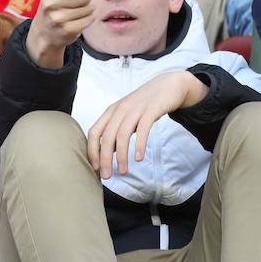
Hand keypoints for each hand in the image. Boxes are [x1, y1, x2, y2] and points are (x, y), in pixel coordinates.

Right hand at [24, 0, 94, 68]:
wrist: (44, 32)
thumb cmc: (54, 6)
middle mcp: (51, 3)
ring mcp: (59, 18)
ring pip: (89, 7)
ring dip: (88, 8)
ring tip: (78, 10)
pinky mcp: (68, 30)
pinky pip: (90, 19)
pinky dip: (89, 18)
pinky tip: (79, 19)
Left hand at [86, 70, 206, 178]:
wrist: (168, 85)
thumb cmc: (145, 104)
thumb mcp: (127, 116)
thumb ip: (117, 132)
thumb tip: (109, 153)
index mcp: (111, 111)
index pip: (94, 132)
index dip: (92, 151)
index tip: (95, 168)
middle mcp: (120, 109)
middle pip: (107, 136)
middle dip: (105, 158)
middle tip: (107, 176)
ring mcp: (135, 108)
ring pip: (122, 135)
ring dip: (122, 156)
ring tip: (124, 171)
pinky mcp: (151, 110)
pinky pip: (142, 129)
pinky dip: (139, 145)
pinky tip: (139, 158)